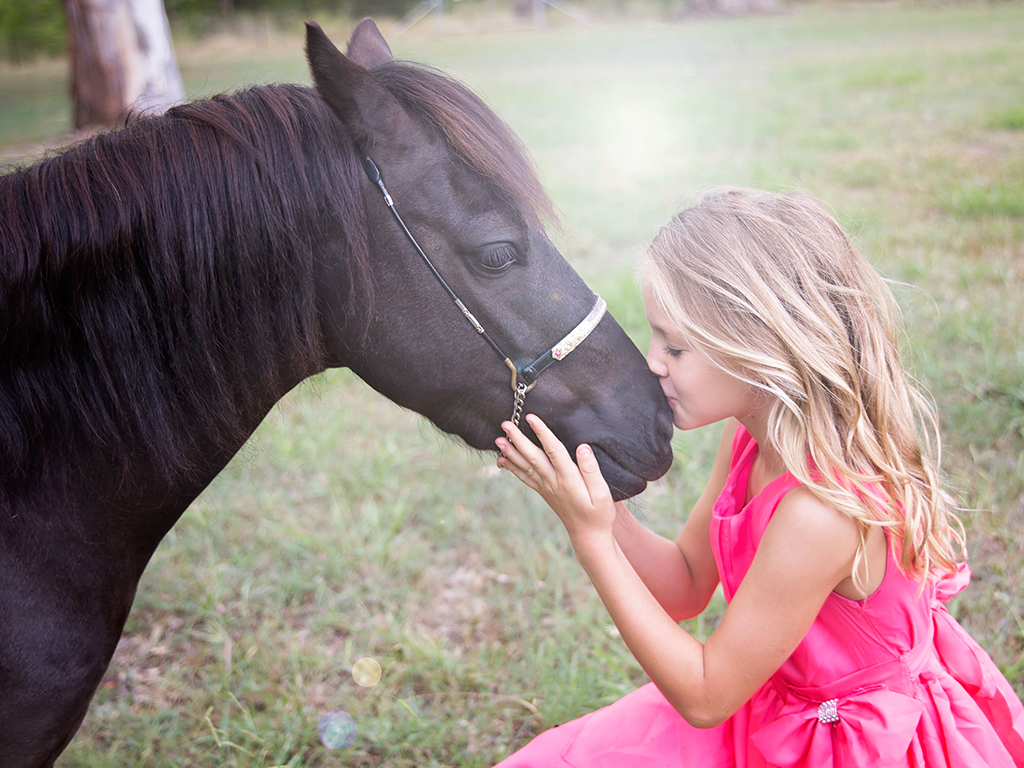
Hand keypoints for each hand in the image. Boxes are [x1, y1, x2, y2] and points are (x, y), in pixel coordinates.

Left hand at [495, 413, 616, 546]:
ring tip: (498, 440)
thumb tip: (582, 447)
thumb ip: (591, 470)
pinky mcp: (544, 492)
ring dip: (511, 452)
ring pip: (525, 467)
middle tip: (505, 424)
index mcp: (568, 479)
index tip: (531, 418)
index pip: (553, 450)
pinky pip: (525, 478)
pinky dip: (512, 468)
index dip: (542, 432)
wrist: (588, 536)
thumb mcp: (602, 493)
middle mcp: (553, 482)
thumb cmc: (598, 514)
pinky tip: (502, 460)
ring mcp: (546, 488)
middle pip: (533, 457)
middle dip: (518, 439)